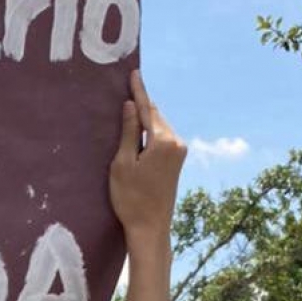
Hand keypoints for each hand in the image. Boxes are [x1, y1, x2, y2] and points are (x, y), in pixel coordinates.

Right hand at [109, 70, 185, 251]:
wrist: (151, 227)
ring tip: (130, 103)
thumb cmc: (131, 198)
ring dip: (145, 117)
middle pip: (155, 116)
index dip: (138, 91)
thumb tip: (130, 106)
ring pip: (158, 126)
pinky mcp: (176, 162)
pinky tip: (138, 127)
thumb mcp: (123, 163)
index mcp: (163, 141)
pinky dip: (149, 130)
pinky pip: (161, 137)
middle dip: (141, 102)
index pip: (146, 110)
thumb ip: (127, 132)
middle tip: (129, 83)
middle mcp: (176, 143)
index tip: (134, 73)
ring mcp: (179, 153)